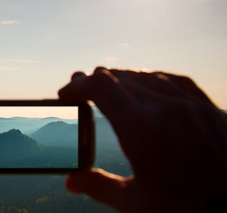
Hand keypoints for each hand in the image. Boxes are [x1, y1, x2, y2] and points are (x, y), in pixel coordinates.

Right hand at [59, 67, 226, 211]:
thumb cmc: (186, 210)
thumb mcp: (135, 203)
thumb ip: (98, 186)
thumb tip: (70, 182)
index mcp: (141, 128)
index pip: (100, 87)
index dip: (78, 85)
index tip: (66, 93)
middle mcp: (166, 107)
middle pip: (121, 77)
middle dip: (95, 81)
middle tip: (82, 89)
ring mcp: (191, 105)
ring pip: (147, 76)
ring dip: (123, 79)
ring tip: (110, 87)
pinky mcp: (210, 110)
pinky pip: (176, 81)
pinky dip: (154, 79)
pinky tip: (149, 84)